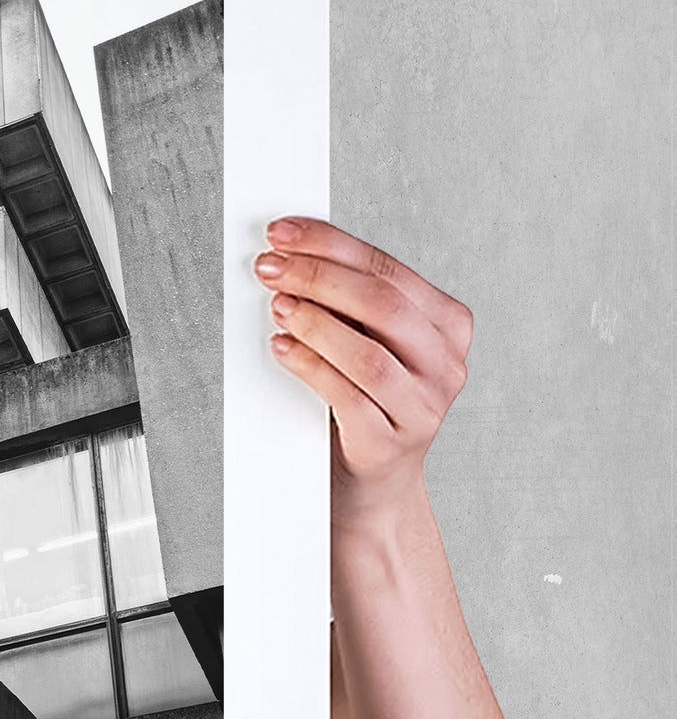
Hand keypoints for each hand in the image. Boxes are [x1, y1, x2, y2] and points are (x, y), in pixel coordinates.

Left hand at [253, 217, 472, 531]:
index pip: (388, 270)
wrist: (371, 486)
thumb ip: (347, 303)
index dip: (332, 244)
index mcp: (447, 325)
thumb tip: (290, 253)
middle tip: (271, 266)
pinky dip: (309, 366)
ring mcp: (423, 407)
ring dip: (315, 321)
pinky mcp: (390, 442)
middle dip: (318, 276)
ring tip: (277, 305)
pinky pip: (347, 396)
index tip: (284, 232)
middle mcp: (446, 364)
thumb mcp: (366, 343)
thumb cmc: (363, 401)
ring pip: (368, 352)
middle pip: (382, 304)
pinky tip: (282, 348)